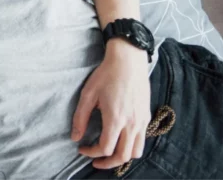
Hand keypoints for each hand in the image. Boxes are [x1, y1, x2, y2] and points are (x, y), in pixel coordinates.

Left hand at [72, 40, 150, 169]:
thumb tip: (75, 137)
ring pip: (136, 152)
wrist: (128, 61)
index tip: (82, 149)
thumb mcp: (88, 94)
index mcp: (116, 118)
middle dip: (107, 162)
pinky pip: (142, 141)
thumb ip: (80, 118)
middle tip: (94, 161)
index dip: (91, 153)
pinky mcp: (147, 117)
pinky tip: (119, 140)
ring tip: (108, 154)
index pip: (105, 148)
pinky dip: (131, 147)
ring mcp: (142, 121)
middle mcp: (132, 123)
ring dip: (121, 157)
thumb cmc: (106, 75)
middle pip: (123, 156)